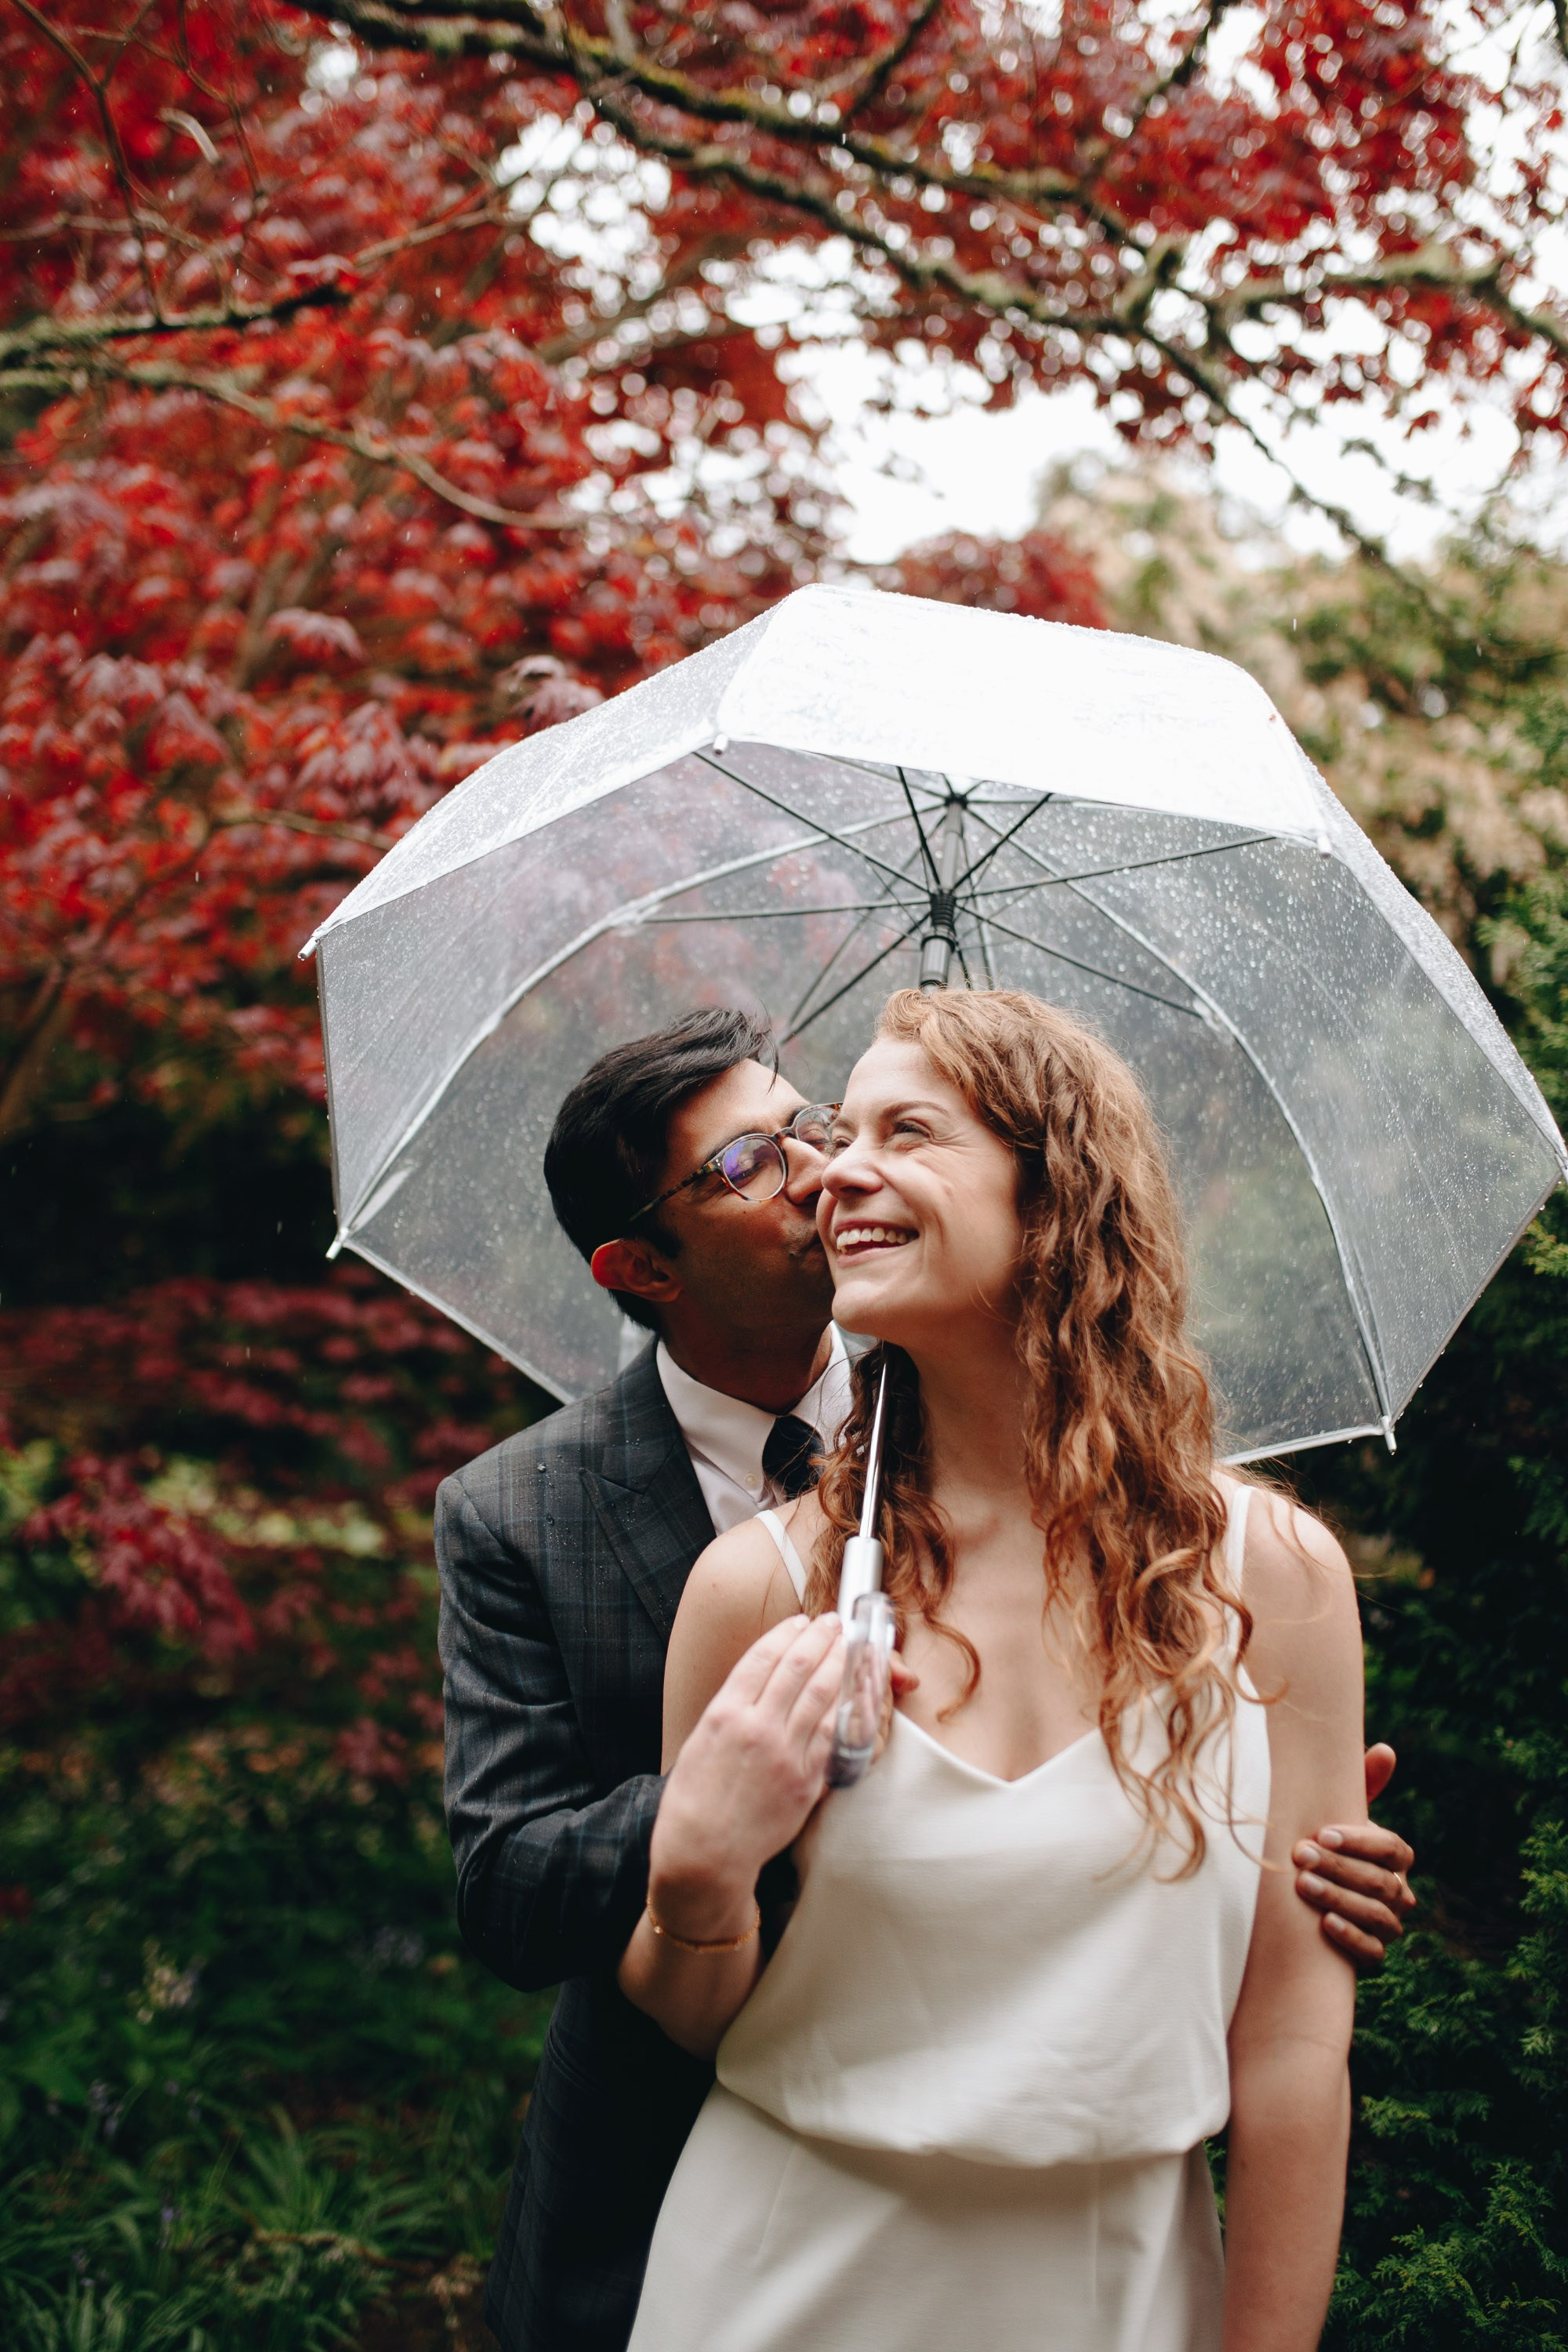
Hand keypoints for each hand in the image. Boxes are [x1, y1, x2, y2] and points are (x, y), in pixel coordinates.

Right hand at [649, 1613, 844, 1939]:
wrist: (703, 1854)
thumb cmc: (694, 1800)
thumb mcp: (700, 1741)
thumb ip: (731, 1710)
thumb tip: (760, 1682)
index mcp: (725, 1713)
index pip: (763, 1658)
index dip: (786, 1634)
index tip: (800, 1622)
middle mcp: (757, 1727)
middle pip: (797, 1667)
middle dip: (819, 1638)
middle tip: (832, 1622)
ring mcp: (786, 1754)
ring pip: (821, 1694)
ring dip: (838, 1661)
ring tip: (847, 1643)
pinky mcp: (806, 1781)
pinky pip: (834, 1735)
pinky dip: (848, 1706)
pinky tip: (856, 1688)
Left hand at [1293, 1742, 1415, 1969]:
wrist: (1306, 1900)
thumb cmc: (1325, 1845)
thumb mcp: (1337, 1814)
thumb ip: (1360, 1784)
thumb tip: (1384, 1749)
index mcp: (1396, 1859)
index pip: (1393, 1850)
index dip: (1361, 1842)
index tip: (1322, 1833)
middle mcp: (1399, 1893)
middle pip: (1381, 1883)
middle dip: (1340, 1868)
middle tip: (1300, 1855)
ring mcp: (1389, 1926)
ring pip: (1378, 1916)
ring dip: (1340, 1899)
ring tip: (1304, 1885)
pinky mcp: (1373, 1955)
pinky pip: (1373, 1953)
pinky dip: (1351, 1938)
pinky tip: (1325, 1924)